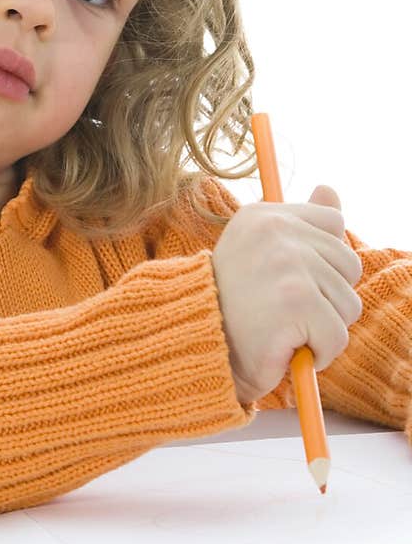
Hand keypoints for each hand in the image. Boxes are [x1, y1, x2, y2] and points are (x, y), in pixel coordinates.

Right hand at [211, 184, 363, 404]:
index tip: (285, 281)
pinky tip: (284, 349)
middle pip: (349, 264)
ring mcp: (287, 263)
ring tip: (282, 329)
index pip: (333, 223)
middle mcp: (274, 229)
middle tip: (282, 311)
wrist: (194, 347)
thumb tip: (328, 189)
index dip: (322, 261)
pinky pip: (337, 336)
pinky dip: (317, 354)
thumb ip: (301, 223)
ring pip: (348, 304)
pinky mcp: (297, 300)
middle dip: (326, 298)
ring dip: (321, 329)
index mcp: (263, 215)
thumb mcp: (262, 255)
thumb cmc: (232, 309)